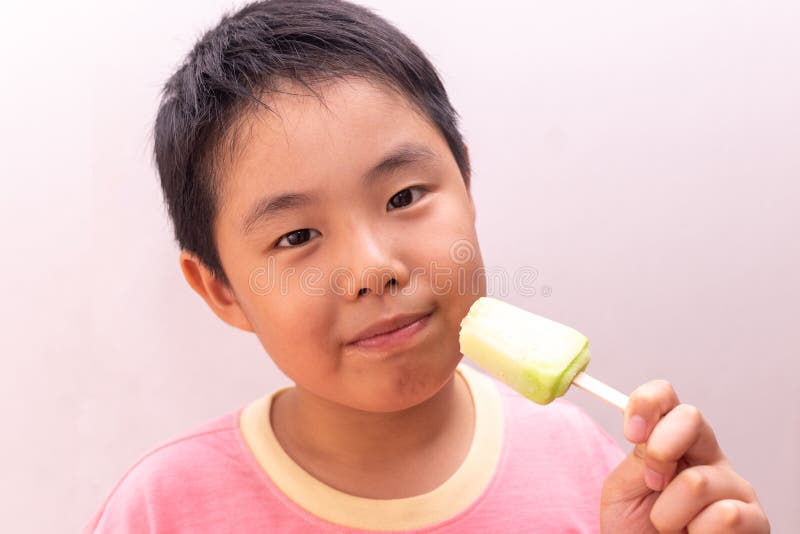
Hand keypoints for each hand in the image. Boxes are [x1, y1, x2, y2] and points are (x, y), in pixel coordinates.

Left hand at [600, 380, 768, 532]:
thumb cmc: (636, 530)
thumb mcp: (624, 488)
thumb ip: (639, 456)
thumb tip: (648, 429)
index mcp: (673, 441)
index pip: (666, 397)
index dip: (647, 404)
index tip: (631, 433)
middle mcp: (709, 456)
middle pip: (691, 417)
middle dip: (660, 451)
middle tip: (652, 485)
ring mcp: (735, 486)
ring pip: (697, 480)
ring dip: (669, 513)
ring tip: (673, 527)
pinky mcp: (755, 520)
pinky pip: (724, 516)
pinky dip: (697, 533)